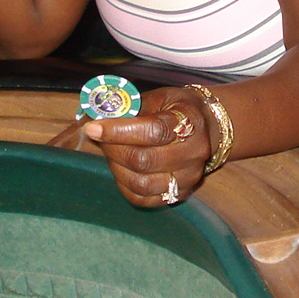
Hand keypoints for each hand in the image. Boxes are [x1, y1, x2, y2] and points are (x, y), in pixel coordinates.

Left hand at [84, 85, 214, 208]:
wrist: (204, 128)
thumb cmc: (175, 110)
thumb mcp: (158, 98)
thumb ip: (130, 108)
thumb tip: (94, 119)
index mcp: (189, 121)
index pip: (153, 131)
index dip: (119, 131)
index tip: (94, 127)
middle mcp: (194, 152)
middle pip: (144, 160)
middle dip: (113, 149)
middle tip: (99, 138)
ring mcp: (189, 176)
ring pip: (141, 184)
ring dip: (117, 168)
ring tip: (111, 153)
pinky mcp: (180, 194)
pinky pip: (143, 199)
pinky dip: (124, 185)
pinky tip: (121, 168)